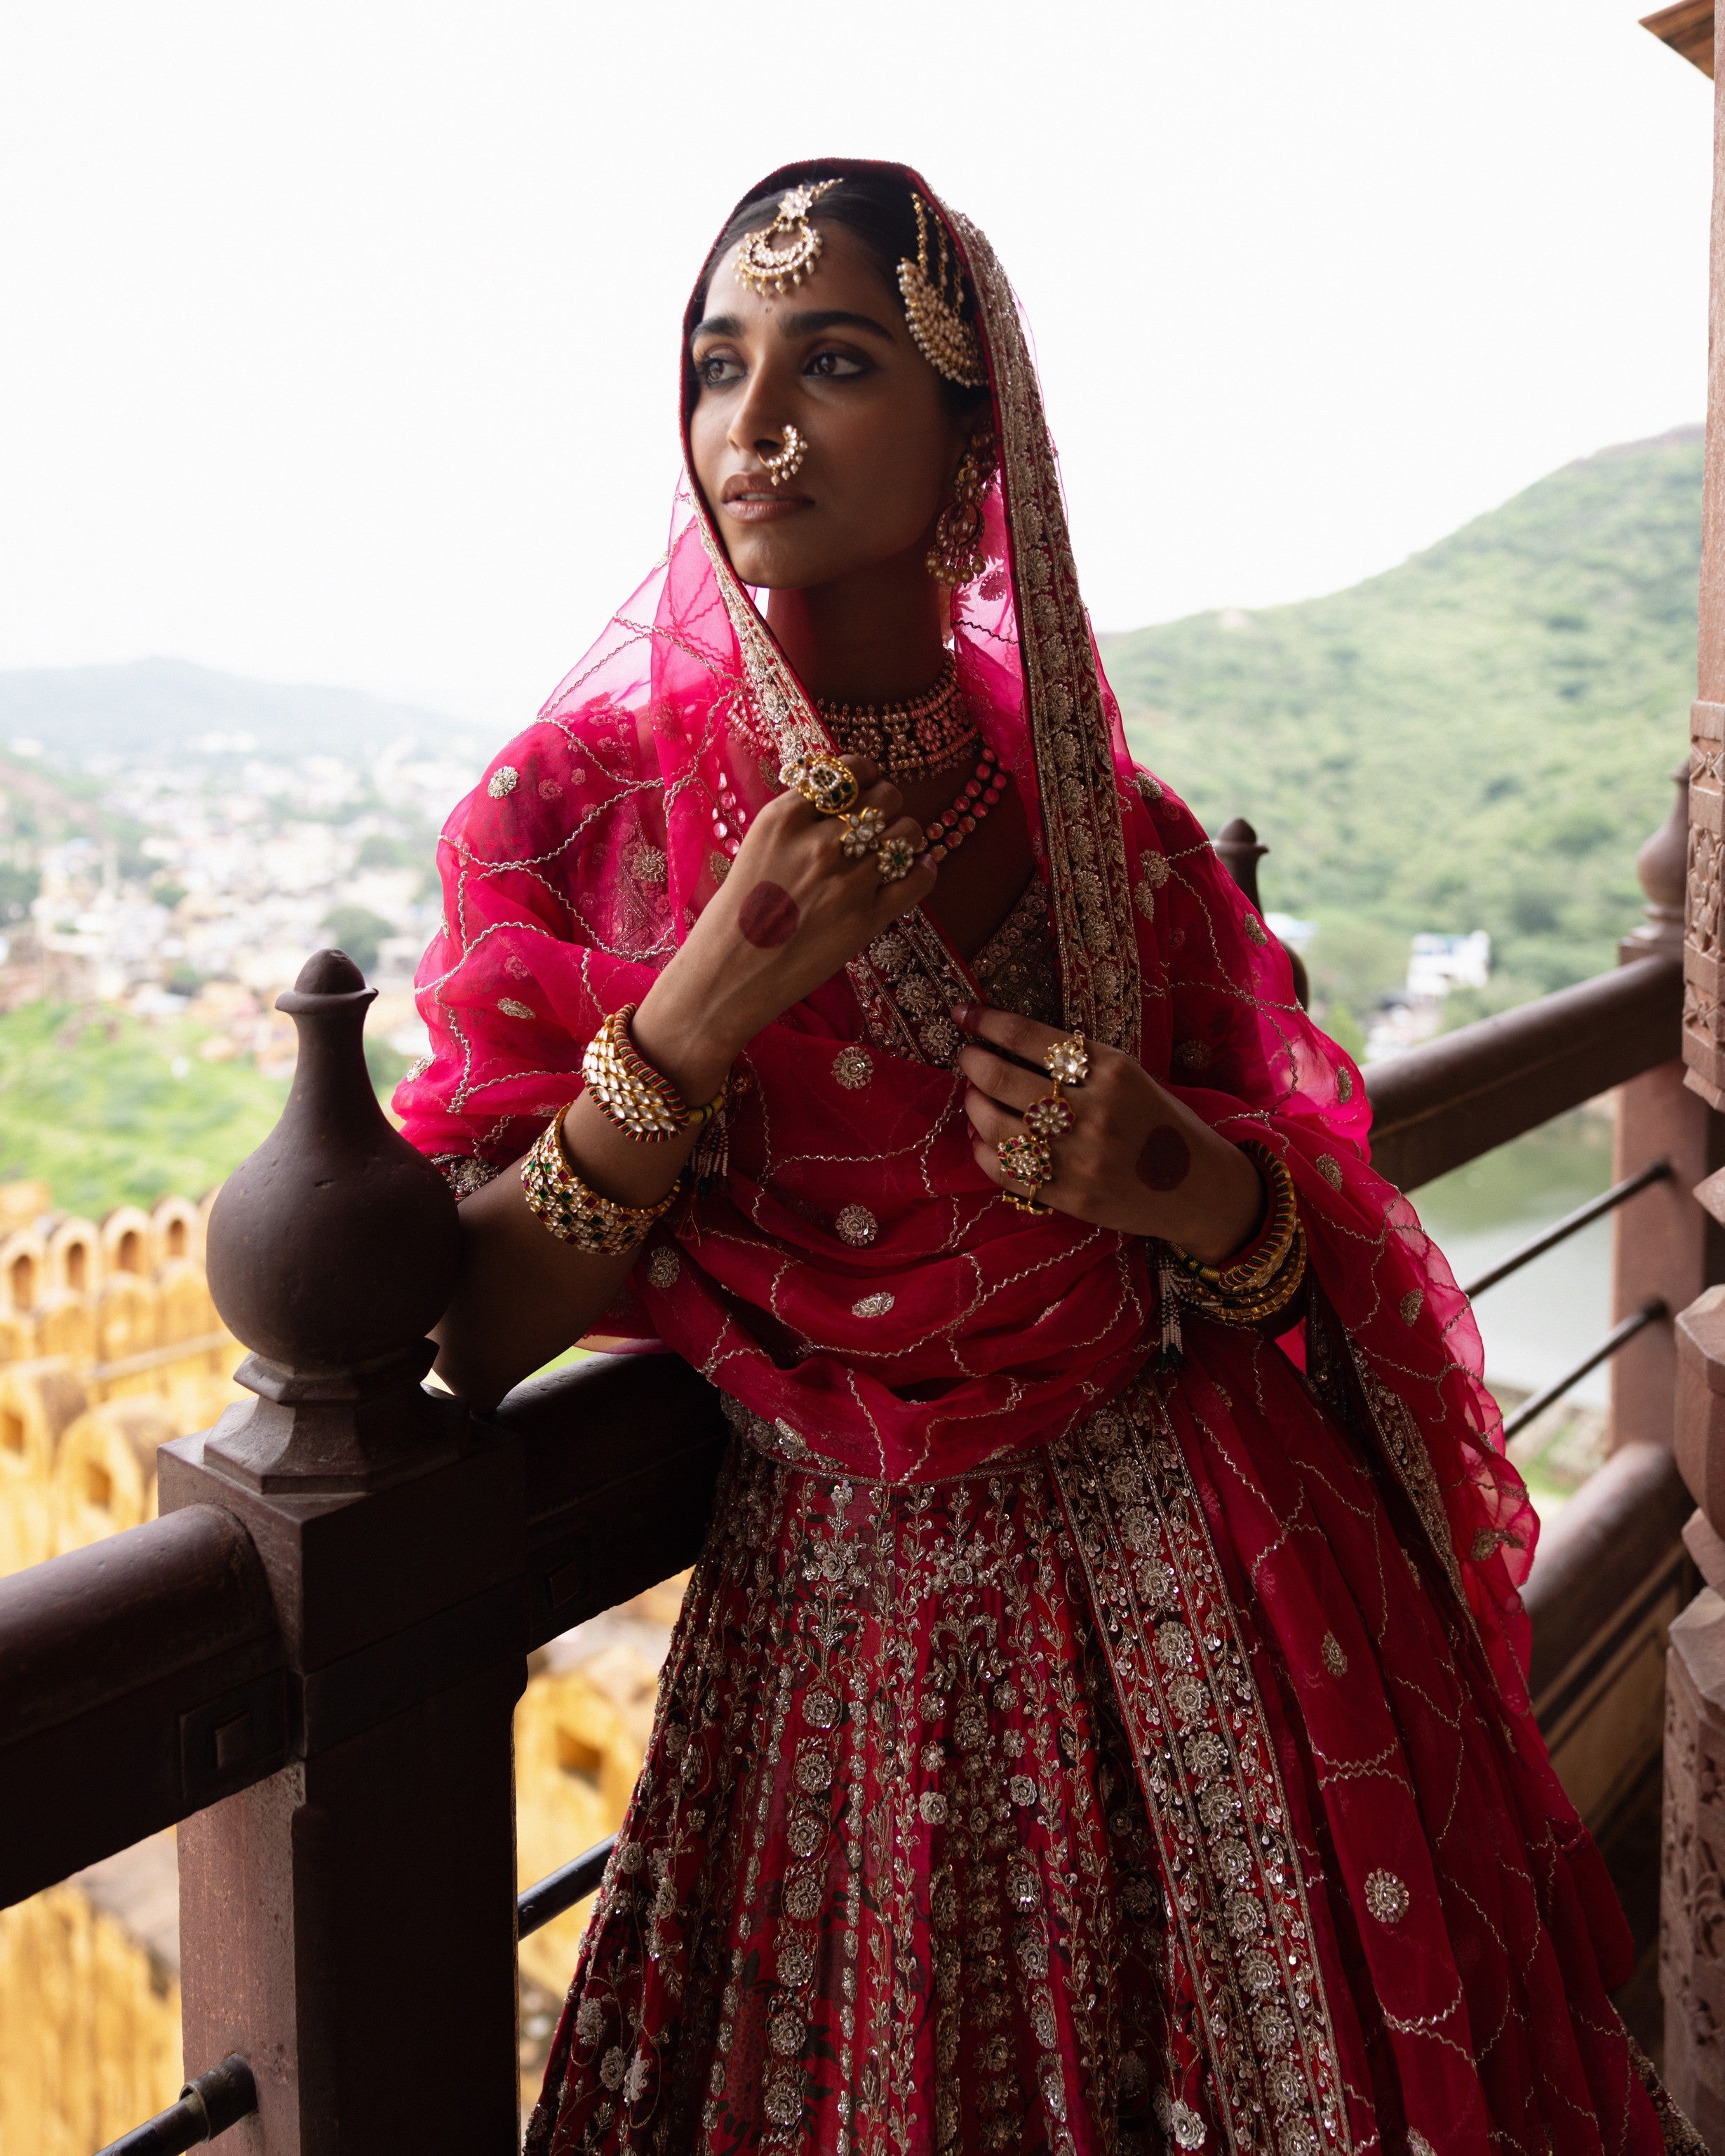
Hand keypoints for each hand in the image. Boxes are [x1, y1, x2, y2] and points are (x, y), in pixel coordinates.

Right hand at [633, 756, 934, 1101]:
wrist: (726, 977)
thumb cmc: (735, 917)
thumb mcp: (757, 850)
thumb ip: (798, 822)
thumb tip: (844, 801)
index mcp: (784, 818)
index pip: (848, 771)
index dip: (865, 775)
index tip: (866, 786)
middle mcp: (819, 842)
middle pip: (885, 796)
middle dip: (887, 806)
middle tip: (878, 825)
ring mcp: (847, 880)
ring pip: (907, 833)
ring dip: (905, 838)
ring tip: (892, 851)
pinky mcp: (866, 919)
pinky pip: (918, 877)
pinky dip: (922, 870)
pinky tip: (913, 872)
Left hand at [954, 1002, 1262, 1261]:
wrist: (1199, 1189)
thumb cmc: (1162, 1124)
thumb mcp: (1133, 1077)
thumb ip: (1081, 1064)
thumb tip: (1011, 1047)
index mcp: (1113, 1070)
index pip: (1031, 1036)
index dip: (988, 1022)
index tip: (965, 1014)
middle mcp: (1092, 1111)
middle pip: (1003, 1079)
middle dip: (974, 1063)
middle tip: (969, 1057)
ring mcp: (1078, 1157)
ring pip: (995, 1126)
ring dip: (973, 1105)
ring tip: (974, 1096)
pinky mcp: (1069, 1196)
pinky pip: (1005, 1170)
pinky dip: (983, 1150)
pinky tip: (983, 1138)